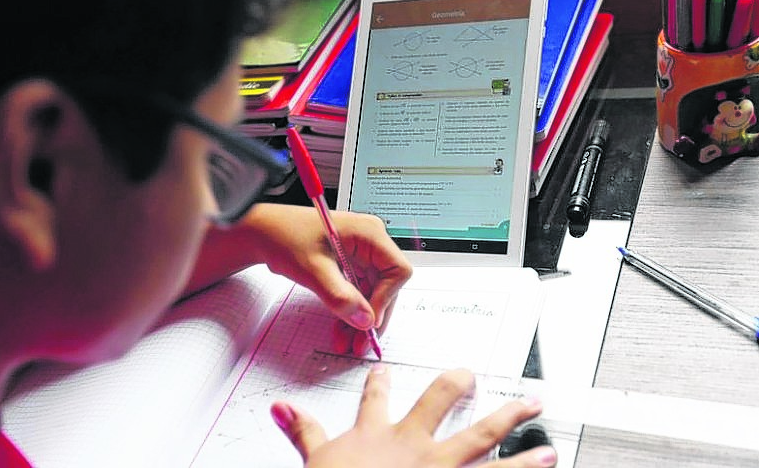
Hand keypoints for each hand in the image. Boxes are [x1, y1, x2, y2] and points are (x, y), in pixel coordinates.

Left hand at [249, 204, 411, 354]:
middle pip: (386, 286)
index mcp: (369, 233)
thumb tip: (365, 320)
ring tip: (348, 342)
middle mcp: (369, 242)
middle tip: (360, 343)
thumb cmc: (284, 236)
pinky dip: (350, 311)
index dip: (386, 298)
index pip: (396, 270)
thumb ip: (340, 296)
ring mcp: (359, 254)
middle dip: (372, 315)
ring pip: (371, 293)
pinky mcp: (348, 264)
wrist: (262, 232)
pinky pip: (357, 292)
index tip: (368, 321)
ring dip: (360, 319)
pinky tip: (342, 330)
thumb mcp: (313, 269)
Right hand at [271, 366, 556, 467]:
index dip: (379, 383)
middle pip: (440, 401)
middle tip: (473, 375)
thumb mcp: (314, 460)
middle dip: (459, 384)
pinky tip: (548, 460)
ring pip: (482, 438)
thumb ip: (301, 431)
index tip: (383, 370)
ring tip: (535, 412)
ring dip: (513, 425)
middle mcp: (414, 444)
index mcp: (377, 435)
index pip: (376, 400)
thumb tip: (281, 408)